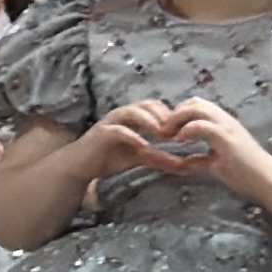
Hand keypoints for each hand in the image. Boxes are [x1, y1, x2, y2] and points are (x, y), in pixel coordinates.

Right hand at [84, 99, 217, 180]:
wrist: (80, 166)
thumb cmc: (110, 158)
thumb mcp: (142, 158)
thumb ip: (163, 159)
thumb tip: (190, 166)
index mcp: (133, 117)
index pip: (157, 106)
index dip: (172, 115)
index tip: (185, 130)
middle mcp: (123, 115)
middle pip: (147, 104)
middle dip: (164, 116)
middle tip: (177, 132)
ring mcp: (111, 122)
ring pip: (133, 112)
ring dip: (150, 121)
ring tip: (163, 135)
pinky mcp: (101, 133)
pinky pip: (119, 130)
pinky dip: (133, 136)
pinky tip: (144, 145)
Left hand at [152, 98, 271, 196]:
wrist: (270, 181)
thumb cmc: (247, 174)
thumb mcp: (219, 161)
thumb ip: (204, 156)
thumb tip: (188, 161)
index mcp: (224, 124)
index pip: (197, 106)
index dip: (179, 114)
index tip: (168, 130)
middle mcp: (226, 121)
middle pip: (194, 102)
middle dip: (174, 113)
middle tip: (163, 131)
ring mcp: (227, 128)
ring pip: (196, 107)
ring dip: (176, 118)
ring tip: (167, 134)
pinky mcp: (227, 138)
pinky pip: (202, 125)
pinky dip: (186, 130)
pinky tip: (179, 141)